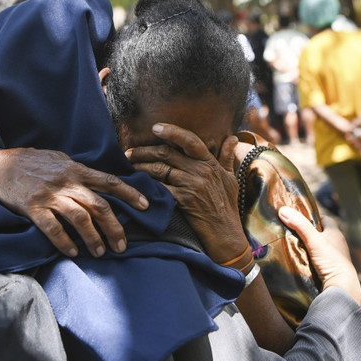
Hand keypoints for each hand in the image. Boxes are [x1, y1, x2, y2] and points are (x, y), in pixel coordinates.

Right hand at [0, 148, 148, 257]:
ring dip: (93, 238)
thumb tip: (99, 181)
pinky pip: (53, 228)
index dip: (129, 193)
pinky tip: (73, 252)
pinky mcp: (33, 208)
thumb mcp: (59, 159)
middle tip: (122, 245)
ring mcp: (50, 195)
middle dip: (114, 227)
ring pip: (80, 218)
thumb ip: (78, 170)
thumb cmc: (32, 162)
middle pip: (99, 206)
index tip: (145, 206)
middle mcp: (66, 182)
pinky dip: (64, 242)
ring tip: (100, 252)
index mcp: (76, 169)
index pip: (108, 181)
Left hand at [126, 123, 247, 262]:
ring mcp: (191, 185)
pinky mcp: (183, 201)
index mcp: (210, 163)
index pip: (189, 140)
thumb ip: (227, 157)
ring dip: (140, 166)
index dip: (171, 131)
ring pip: (159, 169)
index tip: (155, 127)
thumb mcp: (231, 179)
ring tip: (129, 165)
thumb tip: (232, 137)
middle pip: (166, 153)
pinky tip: (136, 184)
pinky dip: (146, 185)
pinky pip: (159, 188)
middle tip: (129, 152)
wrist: (226, 233)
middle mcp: (200, 171)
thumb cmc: (228, 206)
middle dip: (144, 150)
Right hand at [278, 206, 360, 304]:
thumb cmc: (331, 260)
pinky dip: (308, 257)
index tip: (298, 217)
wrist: (341, 286)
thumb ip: (300, 225)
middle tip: (290, 231)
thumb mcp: (313, 239)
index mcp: (336, 233)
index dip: (312, 216)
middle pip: (319, 233)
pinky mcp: (329, 268)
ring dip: (306, 246)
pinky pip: (316, 259)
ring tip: (290, 244)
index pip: (324, 219)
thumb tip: (283, 210)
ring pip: (317, 246)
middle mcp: (336, 243)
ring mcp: (333, 257)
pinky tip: (298, 259)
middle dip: (306, 232)